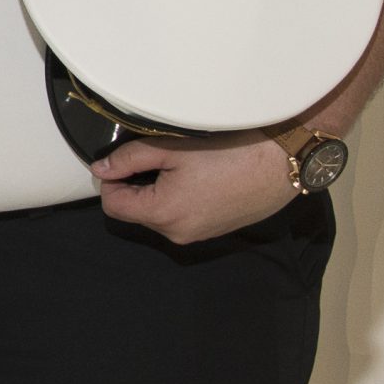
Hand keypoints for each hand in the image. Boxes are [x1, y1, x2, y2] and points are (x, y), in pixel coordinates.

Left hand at [92, 133, 298, 244]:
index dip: (111, 181)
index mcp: (163, 215)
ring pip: (159, 215)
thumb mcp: (171, 148)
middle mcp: (178, 233)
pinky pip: (182, 218)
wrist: (282, 163)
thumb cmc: (230, 153)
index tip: (123, 160)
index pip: (113, 206)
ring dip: (158, 192)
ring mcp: (198, 235)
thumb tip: (102, 169)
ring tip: (181, 166)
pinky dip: (180, 199)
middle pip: (135, 212)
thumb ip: (129, 159)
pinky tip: (199, 178)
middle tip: (157, 158)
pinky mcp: (214, 231)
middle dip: (136, 186)